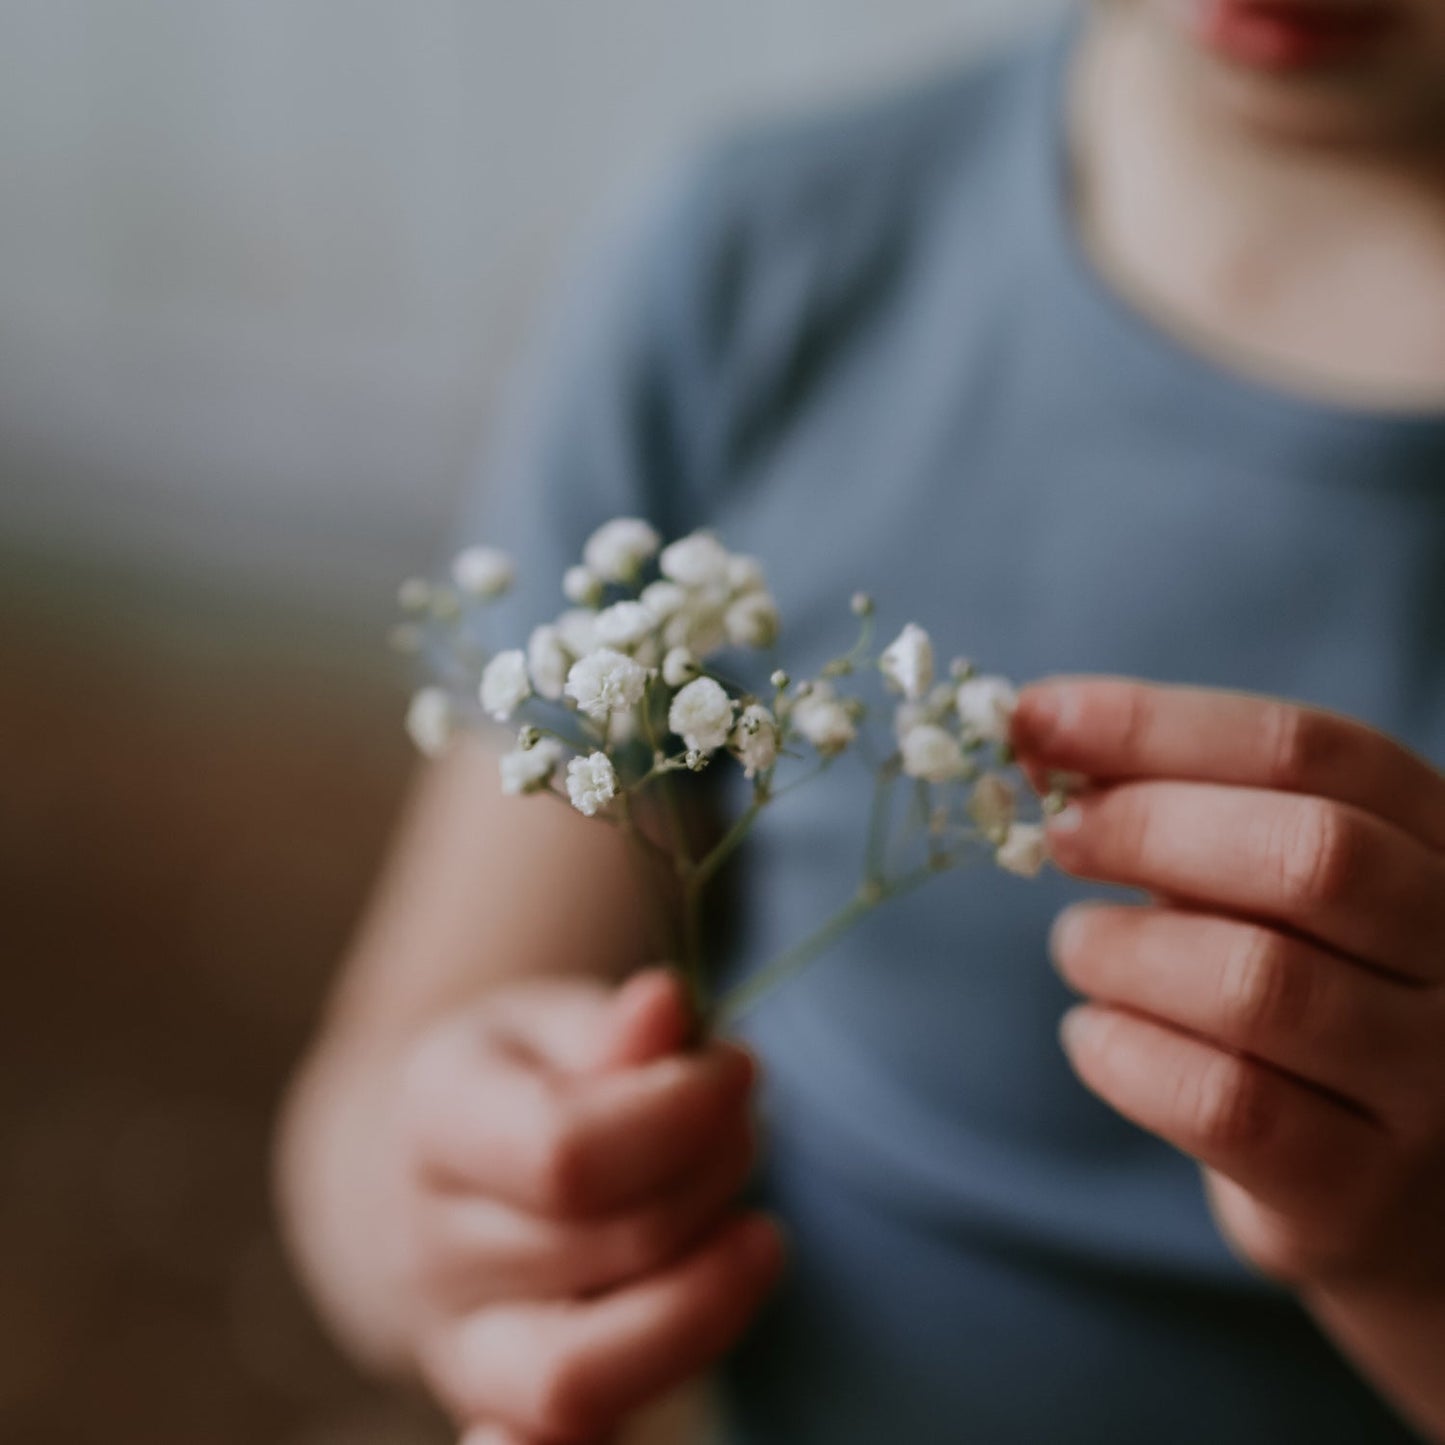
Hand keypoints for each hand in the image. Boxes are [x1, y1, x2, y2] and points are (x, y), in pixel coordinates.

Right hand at [389, 969, 779, 1443]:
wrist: (440, 1167)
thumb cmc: (524, 1075)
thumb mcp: (559, 1018)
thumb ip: (612, 1026)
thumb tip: (665, 1008)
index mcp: (434, 1115)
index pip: (564, 1150)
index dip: (681, 1113)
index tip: (739, 1068)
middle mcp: (427, 1243)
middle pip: (606, 1245)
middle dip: (712, 1175)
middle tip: (742, 1122)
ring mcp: (456, 1342)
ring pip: (583, 1373)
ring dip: (705, 1301)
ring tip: (756, 1236)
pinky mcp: (500, 1404)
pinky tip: (669, 1374)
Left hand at [1012, 678, 1444, 1430]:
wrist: (1392, 1193)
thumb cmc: (1305, 992)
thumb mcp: (1271, 884)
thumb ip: (1181, 807)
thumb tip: (1040, 730)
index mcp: (1441, 843)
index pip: (1311, 749)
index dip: (1155, 724)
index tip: (1036, 717)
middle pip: (1313, 856)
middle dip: (1149, 827)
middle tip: (1058, 837)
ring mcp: (1426, 1081)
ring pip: (1259, 984)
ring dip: (1123, 950)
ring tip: (1079, 947)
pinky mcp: (1356, 1190)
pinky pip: (1221, 1103)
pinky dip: (1122, 1052)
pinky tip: (1094, 1035)